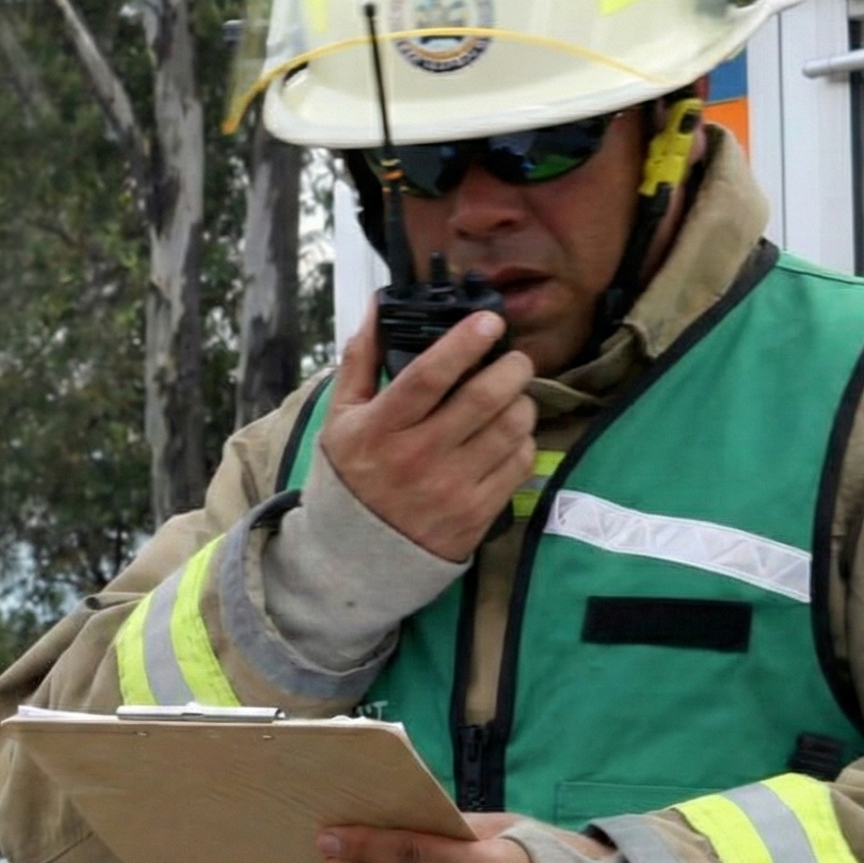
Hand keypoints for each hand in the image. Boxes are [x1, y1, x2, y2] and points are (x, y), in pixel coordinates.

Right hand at [315, 307, 536, 560]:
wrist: (355, 556)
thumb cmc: (351, 475)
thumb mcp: (341, 418)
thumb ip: (361, 361)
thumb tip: (380, 306)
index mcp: (380, 430)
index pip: (428, 377)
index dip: (464, 342)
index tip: (489, 321)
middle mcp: (416, 458)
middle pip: (484, 397)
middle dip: (512, 367)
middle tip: (514, 359)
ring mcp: (450, 488)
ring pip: (511, 426)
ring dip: (521, 402)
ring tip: (510, 399)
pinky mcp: (477, 513)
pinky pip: (520, 461)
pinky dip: (522, 440)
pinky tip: (505, 437)